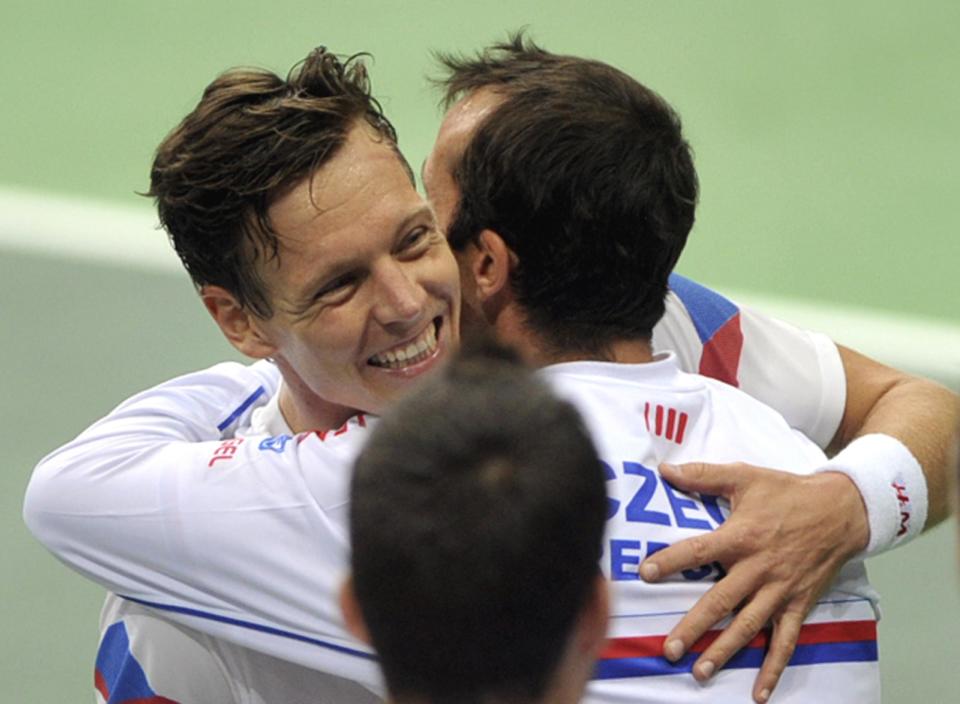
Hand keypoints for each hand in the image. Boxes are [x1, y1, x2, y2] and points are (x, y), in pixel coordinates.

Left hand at [639, 462, 868, 702]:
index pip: (699, 550)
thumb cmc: (787, 492)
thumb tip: (664, 469)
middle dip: (694, 626)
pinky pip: (785, 641)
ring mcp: (780, 590)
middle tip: (669, 649)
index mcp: (741, 536)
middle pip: (721, 601)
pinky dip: (773, 667)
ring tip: (700, 671)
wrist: (842, 510)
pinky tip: (758, 692)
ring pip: (749, 626)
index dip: (670, 561)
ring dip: (725, 651)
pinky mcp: (798, 604)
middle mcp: (758, 568)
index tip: (644, 573)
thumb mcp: (745, 476)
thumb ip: (703, 475)